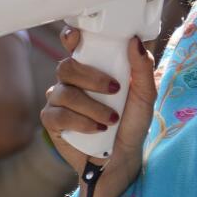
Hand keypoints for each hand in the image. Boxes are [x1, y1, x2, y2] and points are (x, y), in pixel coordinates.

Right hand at [41, 29, 157, 182]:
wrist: (122, 159)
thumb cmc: (132, 124)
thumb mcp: (144, 96)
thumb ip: (142, 68)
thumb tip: (135, 41)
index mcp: (90, 68)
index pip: (73, 45)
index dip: (70, 37)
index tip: (77, 37)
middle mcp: (71, 81)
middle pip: (66, 67)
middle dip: (91, 78)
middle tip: (114, 90)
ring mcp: (59, 100)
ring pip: (64, 92)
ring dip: (92, 106)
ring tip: (112, 119)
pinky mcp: (52, 121)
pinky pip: (58, 114)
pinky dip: (80, 122)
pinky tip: (96, 129)